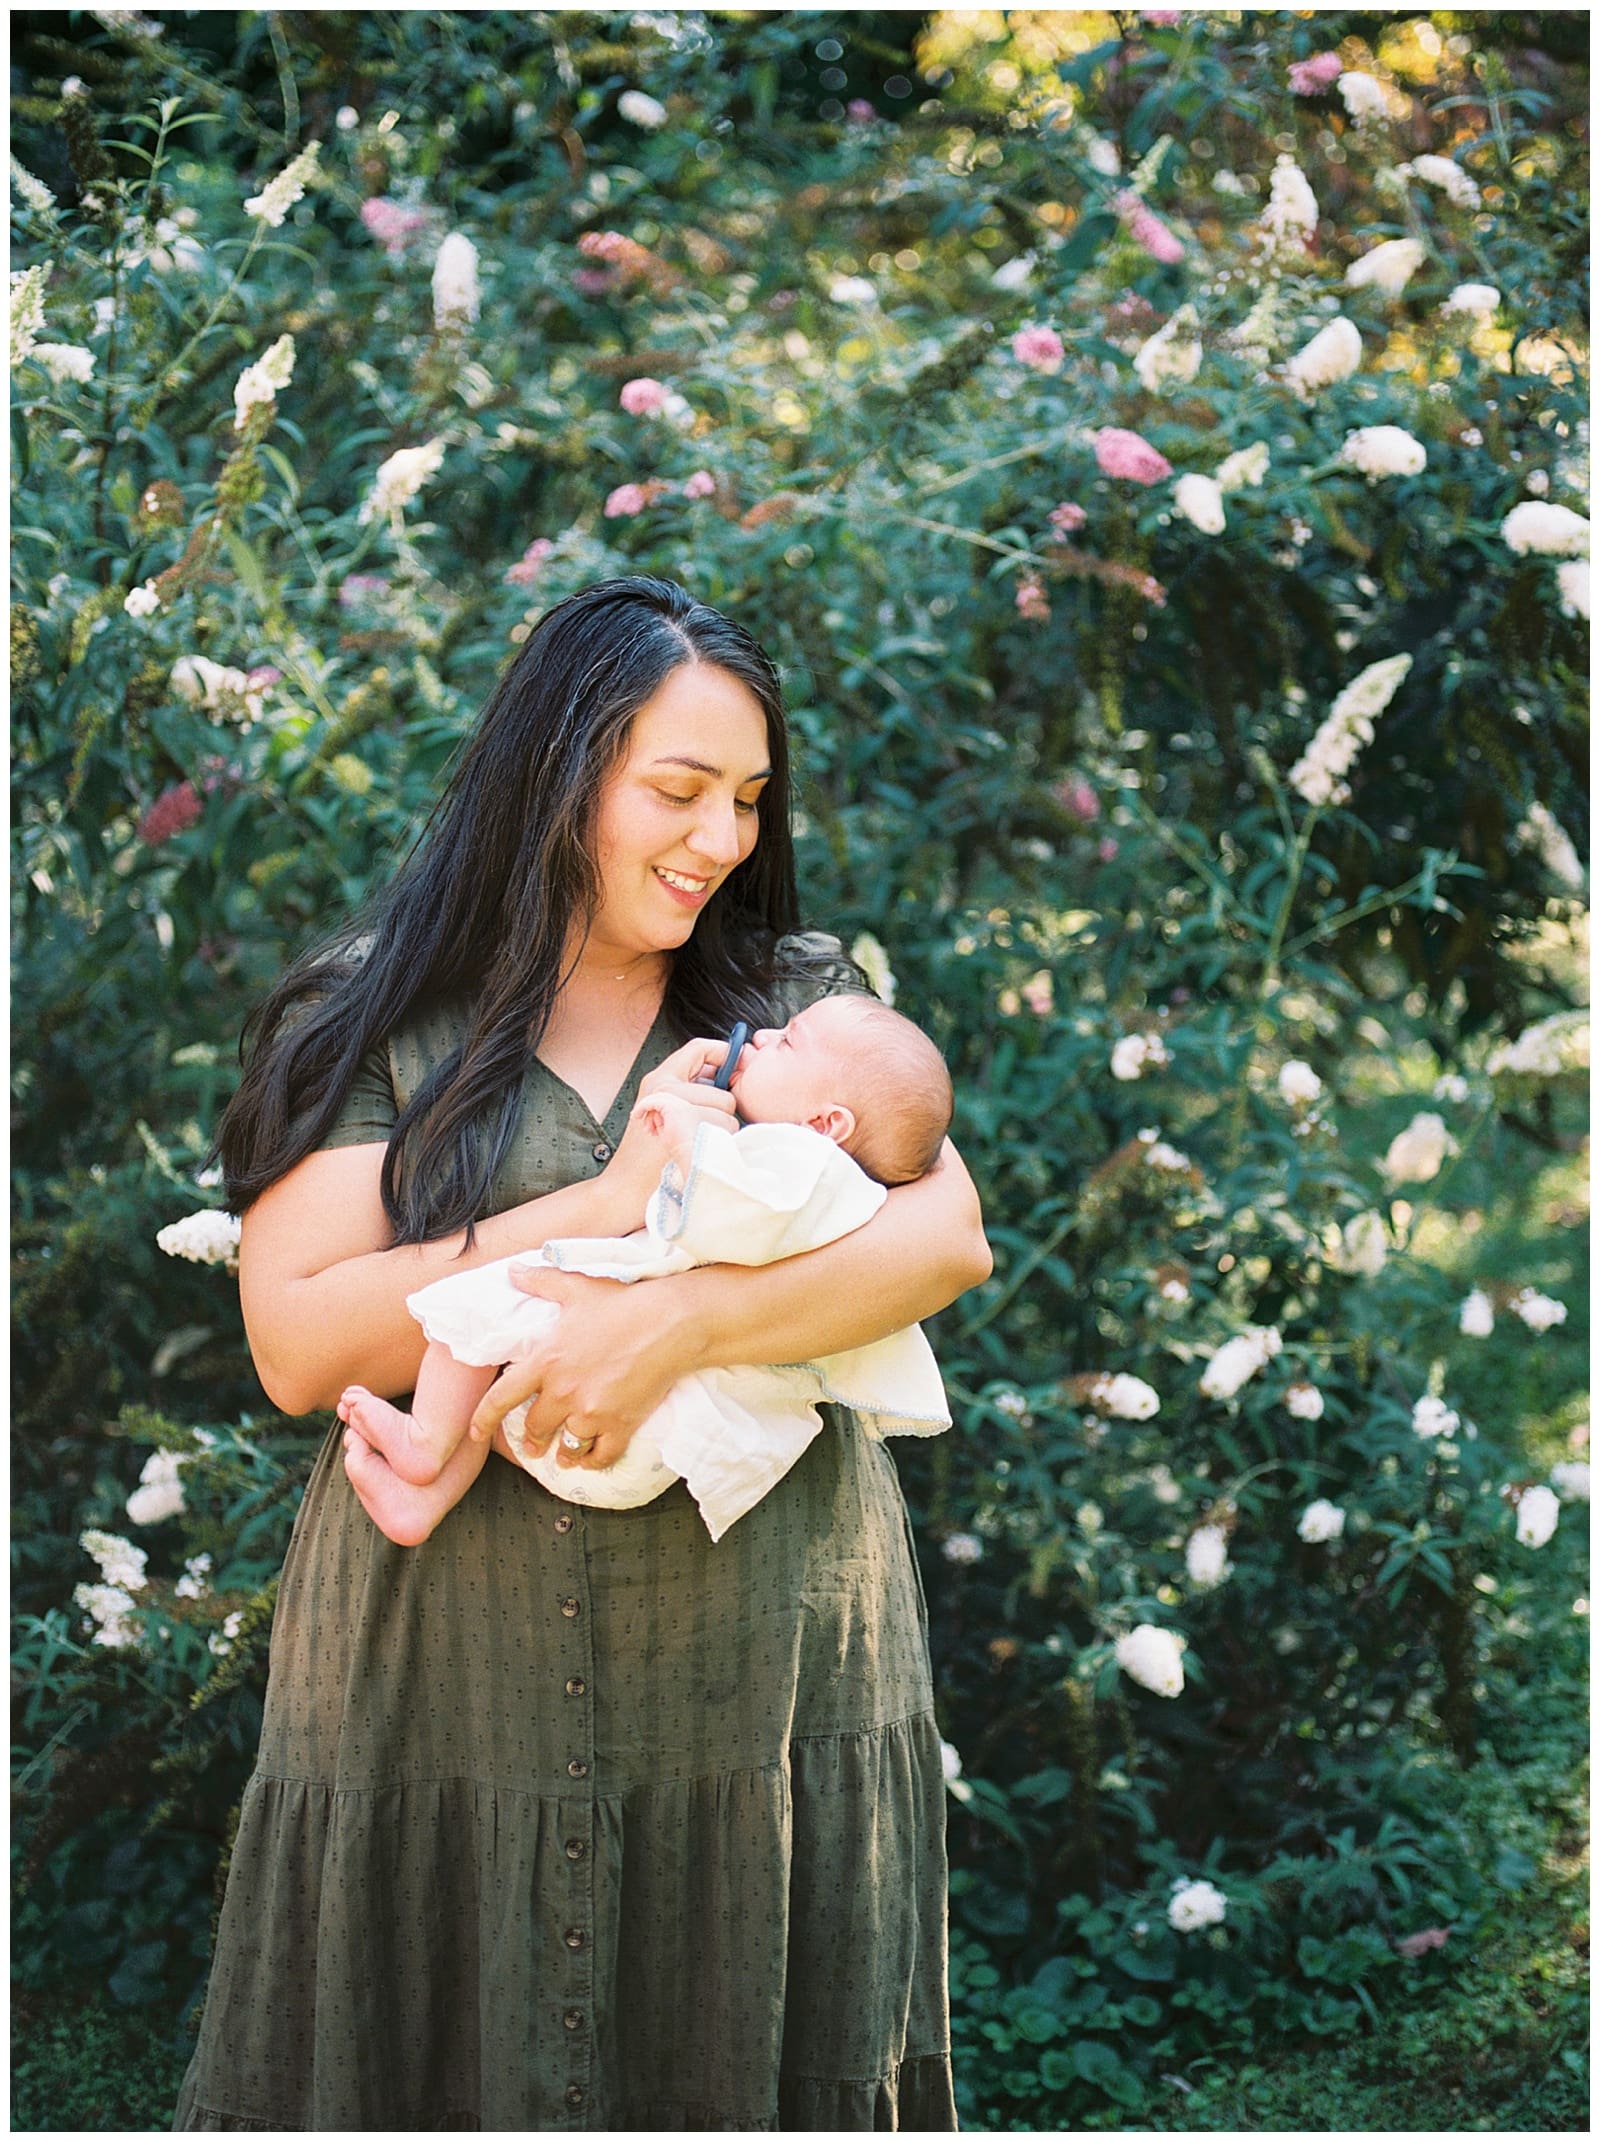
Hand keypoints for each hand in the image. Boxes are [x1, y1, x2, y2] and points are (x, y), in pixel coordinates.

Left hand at [468, 1267, 696, 1470]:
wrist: (672, 1322)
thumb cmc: (624, 1303)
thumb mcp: (577, 1288)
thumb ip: (541, 1281)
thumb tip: (513, 1269)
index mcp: (546, 1361)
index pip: (501, 1398)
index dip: (484, 1419)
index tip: (476, 1433)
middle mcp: (563, 1392)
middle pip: (535, 1428)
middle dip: (532, 1439)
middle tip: (533, 1443)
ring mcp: (592, 1412)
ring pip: (567, 1447)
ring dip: (563, 1454)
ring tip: (563, 1456)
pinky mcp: (621, 1424)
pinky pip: (600, 1456)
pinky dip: (594, 1462)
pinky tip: (592, 1460)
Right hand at [597, 1042, 737, 1218]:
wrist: (622, 1190)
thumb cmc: (645, 1157)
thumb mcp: (660, 1111)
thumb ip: (689, 1090)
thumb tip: (726, 1076)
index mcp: (659, 1079)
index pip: (700, 1048)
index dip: (724, 1054)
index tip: (735, 1068)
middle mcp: (665, 1089)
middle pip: (723, 1091)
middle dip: (723, 1112)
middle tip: (701, 1131)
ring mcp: (674, 1111)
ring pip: (727, 1113)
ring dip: (722, 1131)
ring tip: (696, 1144)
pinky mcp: (684, 1135)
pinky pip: (723, 1131)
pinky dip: (719, 1145)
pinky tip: (698, 1154)